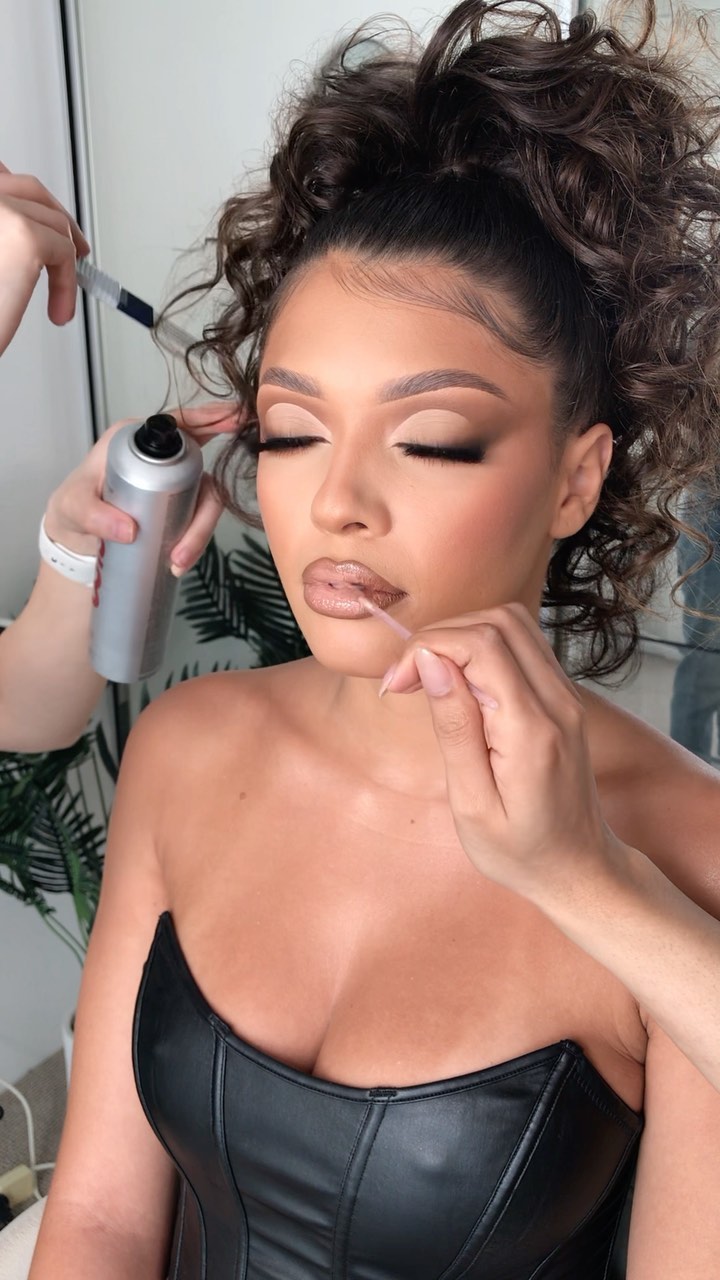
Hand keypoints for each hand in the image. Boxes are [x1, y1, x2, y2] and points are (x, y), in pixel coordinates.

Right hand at [0, 161, 90, 354]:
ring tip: (61, 297)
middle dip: (56, 216)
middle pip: (29, 189)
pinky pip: (65, 252)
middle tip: (74, 248)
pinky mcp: (26, 237)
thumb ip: (2, 232)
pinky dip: (67, 284)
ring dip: (65, 260)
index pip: (2, 175)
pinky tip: (58, 310)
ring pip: (52, 222)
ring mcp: (1, 210)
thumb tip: (26, 223)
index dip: (24, 195)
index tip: (39, 214)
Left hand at [44, 403, 241, 566]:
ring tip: (177, 560)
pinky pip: (198, 519)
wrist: (76, 540)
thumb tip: (129, 530)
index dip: (213, 417)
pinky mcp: (180, 506)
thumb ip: (93, 515)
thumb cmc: (72, 510)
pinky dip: (194, 542)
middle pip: (203, 470)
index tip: (237, 419)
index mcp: (136, 440)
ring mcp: (175, 483)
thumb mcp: (74, 507)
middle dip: (203, 512)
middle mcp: (161, 458)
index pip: (181, 422)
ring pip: (206, 500)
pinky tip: (178, 560)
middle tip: (185, 548)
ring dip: (199, 532)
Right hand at [381, 602, 618, 899]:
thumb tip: (431, 663)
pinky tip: (458, 681)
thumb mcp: (472, 805)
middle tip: (407, 678)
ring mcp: (567, 696)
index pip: (481, 645)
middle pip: (498, 621)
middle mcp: (558, 702)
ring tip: (429, 675)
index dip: (428, 647)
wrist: (578, 867)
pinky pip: (523, 644)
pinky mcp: (563, 697)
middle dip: (441, 635)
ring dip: (461, 635)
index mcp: (532, 731)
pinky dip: (482, 646)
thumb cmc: (520, 850)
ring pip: (513, 622)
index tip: (396, 684)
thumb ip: (454, 728)